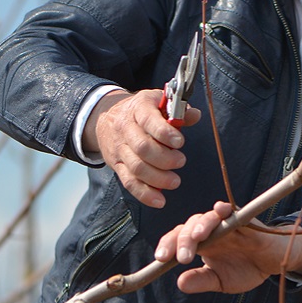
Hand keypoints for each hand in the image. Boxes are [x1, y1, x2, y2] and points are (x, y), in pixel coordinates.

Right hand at [85, 89, 200, 207]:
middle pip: (142, 147)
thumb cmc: (139, 111)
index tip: (179, 142)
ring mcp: (120, 149)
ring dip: (158, 178)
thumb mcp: (156, 102)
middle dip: (164, 158)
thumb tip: (195, 116)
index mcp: (138, 109)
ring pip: (136, 167)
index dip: (164, 132)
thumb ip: (178, 110)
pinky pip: (129, 182)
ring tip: (174, 181)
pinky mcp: (117, 166)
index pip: (149, 120)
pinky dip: (144, 194)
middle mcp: (125, 128)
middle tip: (180, 161)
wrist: (106, 119)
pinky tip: (159, 200)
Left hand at [154, 200, 301, 293]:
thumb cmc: (246, 268)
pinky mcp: (243, 219)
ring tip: (198, 238)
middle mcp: (210, 231)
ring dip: (201, 226)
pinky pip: (232, 211)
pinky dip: (224, 209)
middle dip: (181, 240)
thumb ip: (202, 280)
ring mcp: (226, 224)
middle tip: (181, 258)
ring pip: (207, 217)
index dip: (167, 246)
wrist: (274, 263)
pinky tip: (220, 210)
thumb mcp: (221, 281)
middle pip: (188, 227)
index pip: (178, 240)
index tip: (159, 259)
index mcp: (201, 245)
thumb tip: (180, 283)